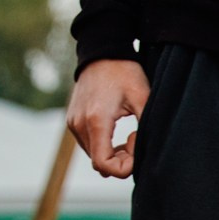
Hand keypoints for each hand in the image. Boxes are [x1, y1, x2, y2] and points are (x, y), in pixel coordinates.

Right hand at [67, 58, 148, 178]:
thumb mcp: (143, 98)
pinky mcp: (72, 120)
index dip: (124, 165)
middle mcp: (79, 124)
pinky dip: (103, 146)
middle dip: (121, 161)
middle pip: (98, 164)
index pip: (104, 165)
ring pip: (93, 156)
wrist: (102, 53)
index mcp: (96, 121)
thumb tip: (146, 155)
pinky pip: (88, 144)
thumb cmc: (124, 73)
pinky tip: (116, 131)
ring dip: (112, 154)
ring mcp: (73, 123)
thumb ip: (146, 129)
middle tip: (136, 139)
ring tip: (128, 134)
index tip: (136, 142)